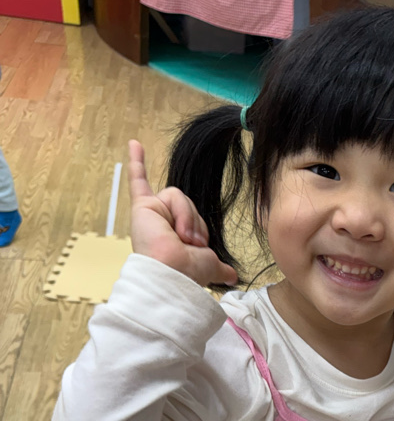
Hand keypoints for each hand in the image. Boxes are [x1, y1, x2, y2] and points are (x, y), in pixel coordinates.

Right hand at [127, 140, 237, 286]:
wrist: (172, 272)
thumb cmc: (188, 270)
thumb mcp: (210, 265)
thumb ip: (220, 267)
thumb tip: (231, 277)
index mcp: (177, 238)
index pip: (189, 221)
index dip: (194, 225)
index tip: (196, 243)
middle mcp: (164, 226)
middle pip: (190, 206)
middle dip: (196, 223)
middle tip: (192, 243)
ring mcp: (153, 214)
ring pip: (180, 197)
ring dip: (186, 215)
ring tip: (181, 235)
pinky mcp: (143, 206)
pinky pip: (139, 179)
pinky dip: (137, 161)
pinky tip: (134, 143)